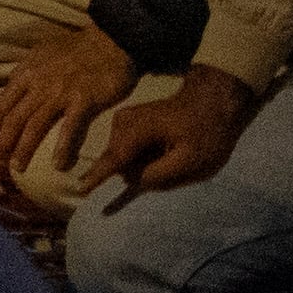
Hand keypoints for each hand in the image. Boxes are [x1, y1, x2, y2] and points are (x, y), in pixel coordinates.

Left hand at [0, 22, 138, 178]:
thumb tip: (16, 90)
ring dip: (23, 149)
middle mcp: (38, 84)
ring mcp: (60, 92)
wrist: (111, 41)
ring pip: (34, 126)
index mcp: (26, 73)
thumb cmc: (79, 50)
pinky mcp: (83, 100)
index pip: (2, 104)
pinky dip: (62, 148)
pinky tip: (58, 165)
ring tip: (18, 168)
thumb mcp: (43, 55)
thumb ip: (29, 74)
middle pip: (13, 119)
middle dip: (2, 143)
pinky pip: (70, 129)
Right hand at [79, 68, 257, 206]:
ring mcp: (124, 121)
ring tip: (174, 155)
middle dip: (139, 173)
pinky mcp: (129, 124)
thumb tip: (129, 181)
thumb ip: (159, 175)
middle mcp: (123, 123)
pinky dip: (144, 159)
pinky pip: (129, 150)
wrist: (213, 101)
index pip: (113, 159)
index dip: (97, 177)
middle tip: (176, 166)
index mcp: (137, 130)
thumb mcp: (191, 161)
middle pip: (120, 162)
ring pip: (124, 158)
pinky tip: (161, 156)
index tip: (79, 190)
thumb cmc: (206, 133)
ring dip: (144, 166)